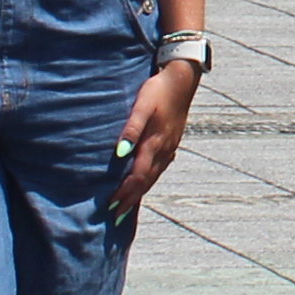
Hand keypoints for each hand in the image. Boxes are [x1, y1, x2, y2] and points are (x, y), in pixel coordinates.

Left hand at [112, 55, 200, 216]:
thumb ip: (131, 129)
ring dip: (141, 192)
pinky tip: (148, 180)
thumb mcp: (142, 106)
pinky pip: (161, 167)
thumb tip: (120, 153)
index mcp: (154, 143)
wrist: (182, 79)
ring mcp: (170, 146)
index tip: (111, 205)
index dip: (125, 192)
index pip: (138, 176)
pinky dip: (151, 179)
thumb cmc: (158, 90)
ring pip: (155, 176)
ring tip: (128, 204)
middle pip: (147, 181)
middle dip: (131, 199)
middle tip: (116, 215)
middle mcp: (163, 149)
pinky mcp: (172, 140)